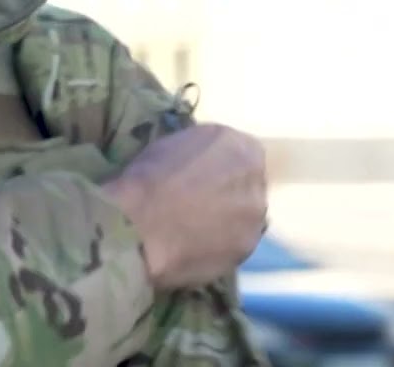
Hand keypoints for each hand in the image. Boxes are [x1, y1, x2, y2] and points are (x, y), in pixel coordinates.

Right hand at [102, 122, 267, 289]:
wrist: (138, 226)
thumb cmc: (147, 178)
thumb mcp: (172, 144)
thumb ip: (199, 151)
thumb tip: (201, 163)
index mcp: (239, 146)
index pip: (241, 151)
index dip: (220, 163)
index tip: (200, 174)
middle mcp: (255, 179)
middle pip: (247, 184)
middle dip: (227, 191)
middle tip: (197, 201)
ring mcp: (255, 217)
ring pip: (244, 216)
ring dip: (227, 219)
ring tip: (194, 228)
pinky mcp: (246, 249)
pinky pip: (235, 243)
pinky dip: (220, 244)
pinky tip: (194, 246)